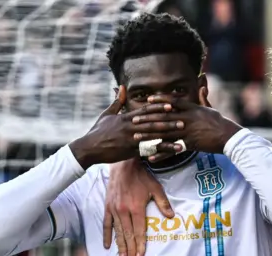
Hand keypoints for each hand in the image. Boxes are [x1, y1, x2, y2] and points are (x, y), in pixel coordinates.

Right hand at [69, 85, 185, 167]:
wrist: (89, 148)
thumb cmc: (98, 131)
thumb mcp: (107, 114)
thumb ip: (117, 101)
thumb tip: (122, 87)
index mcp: (126, 118)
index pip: (145, 111)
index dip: (159, 107)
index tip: (172, 104)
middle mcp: (130, 127)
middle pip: (153, 123)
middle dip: (169, 121)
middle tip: (183, 120)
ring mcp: (131, 140)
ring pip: (153, 136)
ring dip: (169, 136)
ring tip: (182, 135)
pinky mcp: (130, 151)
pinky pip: (149, 150)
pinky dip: (161, 151)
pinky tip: (171, 151)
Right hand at [102, 158, 172, 255]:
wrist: (123, 165)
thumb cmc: (141, 176)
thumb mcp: (156, 187)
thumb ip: (163, 203)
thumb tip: (171, 216)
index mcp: (136, 207)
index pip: (139, 230)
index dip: (140, 244)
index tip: (141, 255)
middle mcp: (124, 211)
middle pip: (128, 234)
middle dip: (131, 249)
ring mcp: (114, 209)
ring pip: (117, 231)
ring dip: (120, 245)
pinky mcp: (107, 206)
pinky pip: (106, 224)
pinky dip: (106, 235)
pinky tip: (107, 245)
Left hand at [131, 87, 242, 155]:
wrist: (229, 137)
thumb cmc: (221, 122)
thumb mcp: (212, 108)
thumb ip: (204, 98)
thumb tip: (202, 86)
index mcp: (192, 109)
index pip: (173, 102)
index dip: (160, 100)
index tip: (148, 99)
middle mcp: (187, 119)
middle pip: (164, 118)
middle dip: (147, 119)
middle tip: (133, 119)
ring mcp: (188, 132)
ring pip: (164, 133)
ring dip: (149, 136)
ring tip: (136, 137)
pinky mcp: (189, 144)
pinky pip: (172, 150)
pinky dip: (160, 154)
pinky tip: (150, 157)